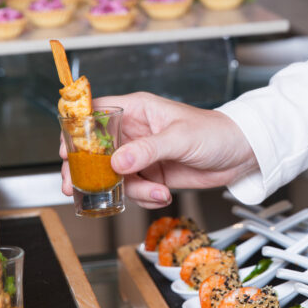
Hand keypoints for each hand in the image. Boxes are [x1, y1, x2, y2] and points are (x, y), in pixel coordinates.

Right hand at [59, 92, 258, 208]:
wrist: (241, 155)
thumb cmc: (216, 133)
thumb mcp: (180, 138)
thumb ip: (148, 150)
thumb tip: (117, 161)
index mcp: (138, 110)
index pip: (96, 114)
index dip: (77, 131)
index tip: (66, 151)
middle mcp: (135, 132)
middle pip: (96, 150)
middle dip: (87, 171)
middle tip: (75, 187)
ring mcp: (142, 155)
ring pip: (114, 176)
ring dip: (130, 190)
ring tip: (155, 191)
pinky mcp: (151, 175)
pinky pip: (134, 190)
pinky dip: (146, 197)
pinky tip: (164, 194)